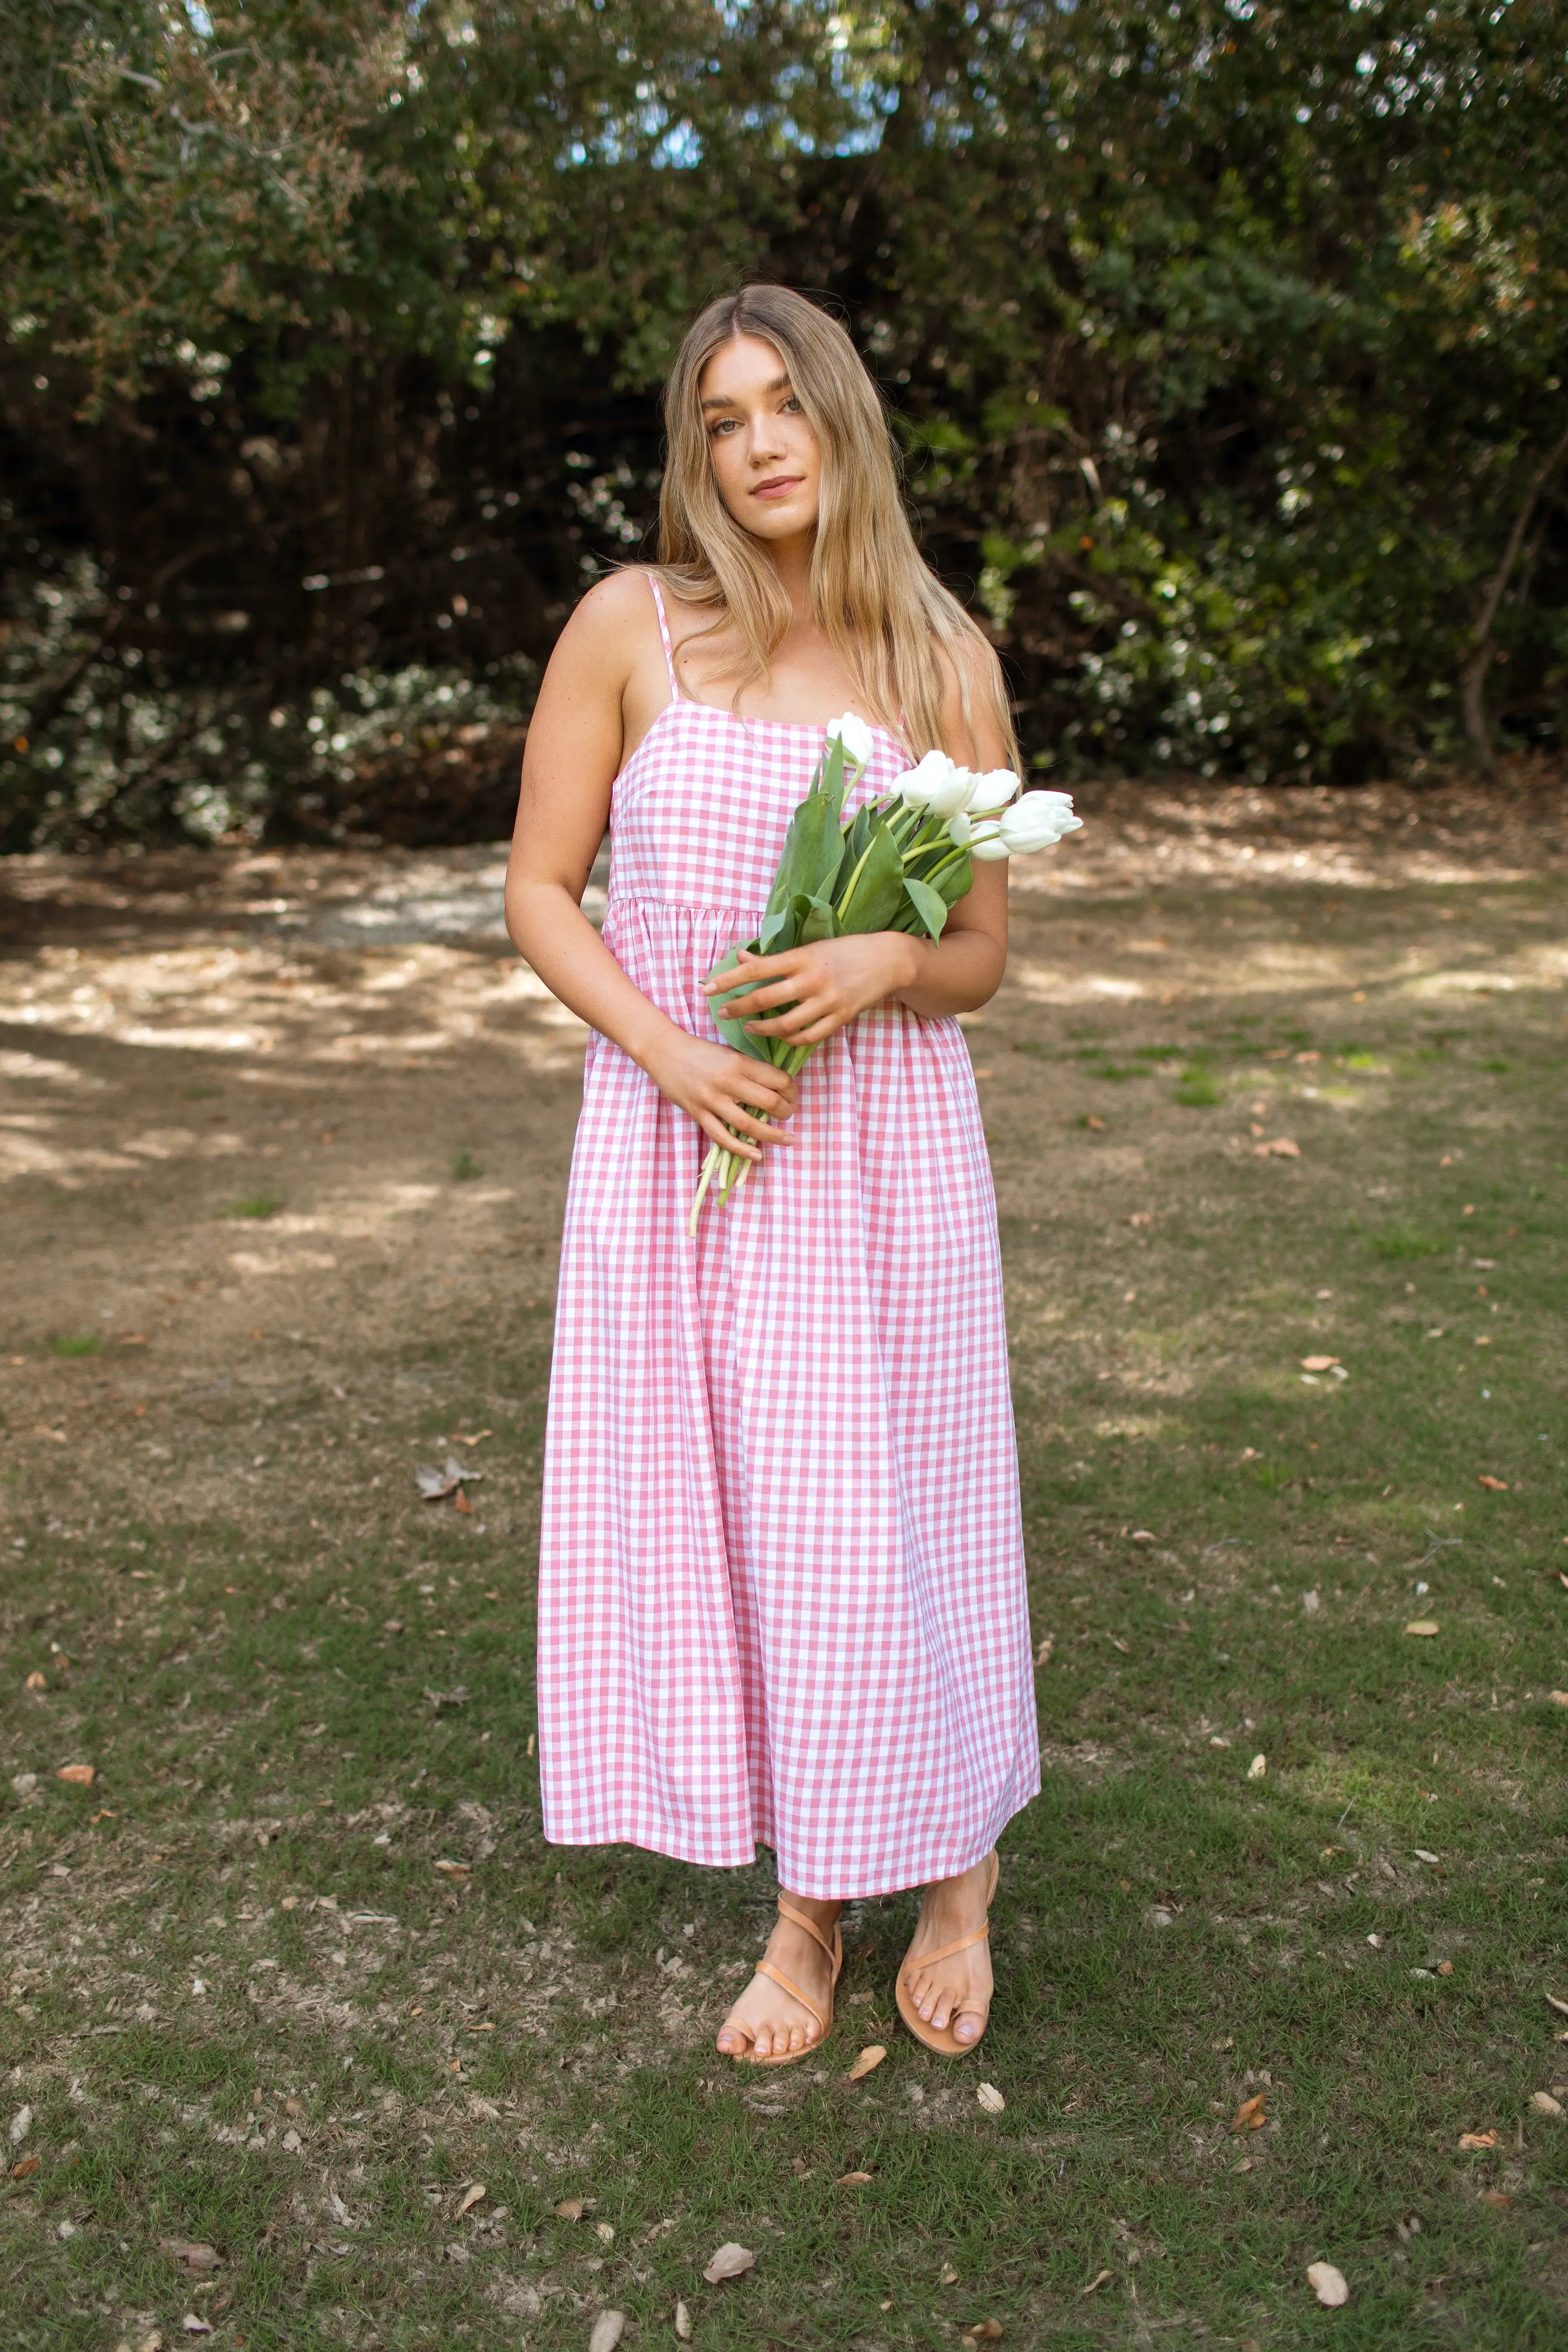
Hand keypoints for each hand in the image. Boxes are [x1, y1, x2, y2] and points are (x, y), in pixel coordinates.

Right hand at [642, 1026, 797, 1161]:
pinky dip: (741, 1149)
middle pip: (769, 1102)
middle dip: (786, 1112)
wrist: (663, 1050)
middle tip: (789, 1115)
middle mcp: (728, 1081)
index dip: (792, 1091)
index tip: (792, 1096)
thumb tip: (776, 1089)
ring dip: (772, 1135)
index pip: (778, 1080)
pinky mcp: (698, 1113)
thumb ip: (750, 1069)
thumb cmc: (700, 1050)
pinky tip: (757, 1155)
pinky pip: (722, 1137)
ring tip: (786, 1139)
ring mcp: (712, 1100)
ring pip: (749, 1124)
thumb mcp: (730, 1052)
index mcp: (739, 1062)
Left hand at [703, 934, 920, 1048]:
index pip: (756, 969)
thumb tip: (741, 957)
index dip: (729, 980)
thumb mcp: (810, 947)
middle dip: (738, 1008)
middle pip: (765, 999)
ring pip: (785, 1024)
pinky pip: (808, 1036)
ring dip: (762, 1029)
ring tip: (749, 1027)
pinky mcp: (840, 1017)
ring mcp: (827, 1001)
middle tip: (722, 1013)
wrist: (888, 959)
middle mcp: (812, 979)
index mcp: (802, 957)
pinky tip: (779, 1036)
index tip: (708, 989)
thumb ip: (775, 958)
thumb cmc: (844, 950)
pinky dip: (790, 1039)